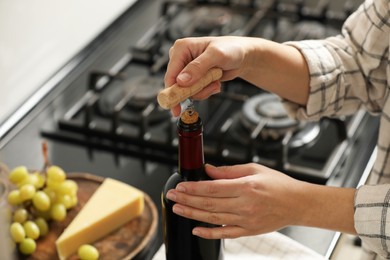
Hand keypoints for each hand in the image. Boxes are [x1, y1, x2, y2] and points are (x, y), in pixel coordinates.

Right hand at [164, 36, 249, 115]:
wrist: (242, 56)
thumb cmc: (231, 49)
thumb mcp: (216, 55)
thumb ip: (198, 67)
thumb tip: (181, 81)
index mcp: (181, 48)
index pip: (171, 73)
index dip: (172, 91)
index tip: (175, 106)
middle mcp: (181, 58)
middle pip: (177, 85)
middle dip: (194, 90)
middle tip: (211, 85)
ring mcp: (187, 69)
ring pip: (187, 91)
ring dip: (203, 90)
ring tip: (216, 81)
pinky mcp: (194, 78)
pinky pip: (195, 92)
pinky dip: (206, 91)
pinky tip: (215, 82)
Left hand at [166, 163, 304, 238]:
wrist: (297, 203)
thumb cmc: (277, 184)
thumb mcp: (254, 169)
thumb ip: (229, 171)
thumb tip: (209, 171)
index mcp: (246, 187)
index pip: (213, 188)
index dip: (194, 188)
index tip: (180, 186)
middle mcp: (245, 205)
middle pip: (209, 204)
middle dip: (187, 199)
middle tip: (172, 195)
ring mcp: (246, 220)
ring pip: (213, 219)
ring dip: (193, 214)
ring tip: (178, 208)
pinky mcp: (248, 231)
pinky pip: (225, 234)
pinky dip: (209, 233)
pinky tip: (195, 230)